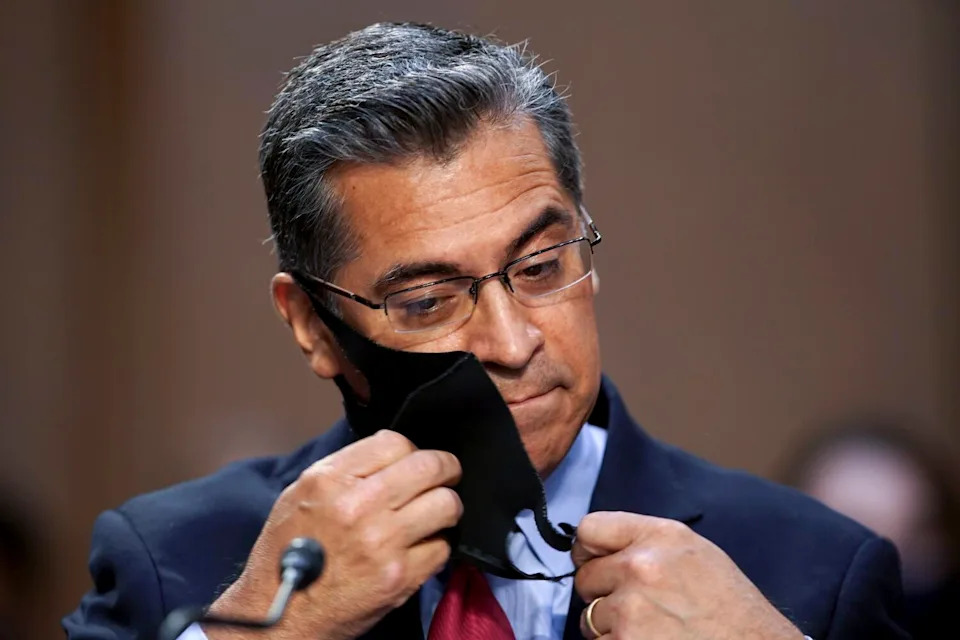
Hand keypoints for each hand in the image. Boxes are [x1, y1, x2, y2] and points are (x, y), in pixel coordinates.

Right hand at [205, 429, 461, 639]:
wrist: (280, 613)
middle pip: (429, 467)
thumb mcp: (300, 494)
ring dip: (446, 506)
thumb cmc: (286, 554)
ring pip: (446, 504)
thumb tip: (390, 455)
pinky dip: (437, 545)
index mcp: (330, 480)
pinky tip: (422, 546)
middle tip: (447, 474)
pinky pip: (442, 547)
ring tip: (437, 512)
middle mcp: (358, 506)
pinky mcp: (399, 576)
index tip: (416, 460)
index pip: (396, 442)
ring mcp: (382, 542)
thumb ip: (344, 470)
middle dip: (446, 468)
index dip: (412, 450)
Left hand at [572, 511, 803, 639]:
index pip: (589, 528)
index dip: (589, 549)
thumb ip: (645, 542)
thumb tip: (596, 548)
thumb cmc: (730, 606)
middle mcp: (641, 567)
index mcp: (659, 536)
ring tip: (650, 629)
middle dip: (603, 593)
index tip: (596, 562)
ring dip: (611, 627)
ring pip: (590, 617)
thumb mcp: (695, 553)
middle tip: (638, 605)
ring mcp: (631, 610)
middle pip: (585, 576)